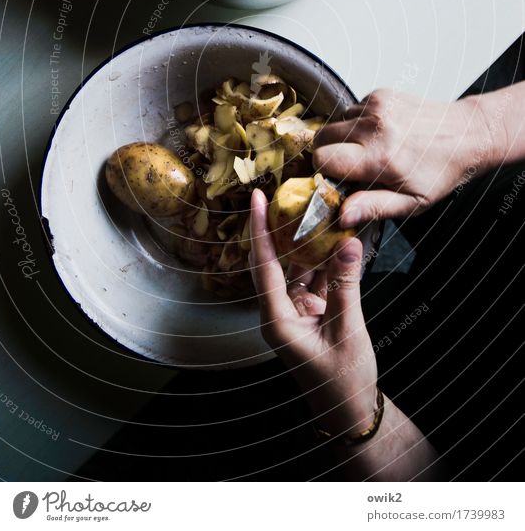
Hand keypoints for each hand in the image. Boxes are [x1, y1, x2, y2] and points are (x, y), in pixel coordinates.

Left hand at [249, 188, 377, 434]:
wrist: (350, 411)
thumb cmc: (343, 380)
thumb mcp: (347, 330)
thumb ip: (346, 285)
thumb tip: (349, 242)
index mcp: (277, 319)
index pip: (263, 265)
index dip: (259, 230)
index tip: (255, 199)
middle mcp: (280, 311)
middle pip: (274, 260)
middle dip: (279, 227)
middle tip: (285, 192)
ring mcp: (295, 311)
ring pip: (297, 267)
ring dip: (307, 241)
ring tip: (316, 209)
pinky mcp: (312, 312)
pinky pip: (315, 278)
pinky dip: (326, 261)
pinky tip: (338, 239)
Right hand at [313, 88, 491, 225]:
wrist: (467, 134)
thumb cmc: (440, 171)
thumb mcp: (412, 202)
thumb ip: (373, 207)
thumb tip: (342, 215)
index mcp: (380, 157)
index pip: (323, 158)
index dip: (325, 170)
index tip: (338, 178)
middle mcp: (375, 127)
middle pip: (322, 137)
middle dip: (328, 152)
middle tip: (350, 164)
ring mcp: (376, 107)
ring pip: (336, 122)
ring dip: (344, 137)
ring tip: (370, 148)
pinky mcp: (380, 94)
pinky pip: (352, 109)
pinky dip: (358, 123)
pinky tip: (380, 133)